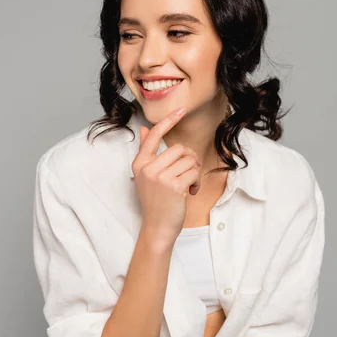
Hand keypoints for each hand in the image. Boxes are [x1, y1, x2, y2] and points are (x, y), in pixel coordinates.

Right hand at [132, 106, 201, 240]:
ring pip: (189, 160)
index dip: (168, 121)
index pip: (154, 135)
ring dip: (194, 172)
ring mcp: (160, 177)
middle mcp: (148, 168)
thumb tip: (142, 129)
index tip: (181, 110)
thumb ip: (145, 152)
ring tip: (188, 185)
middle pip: (179, 148)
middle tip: (188, 173)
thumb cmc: (155, 201)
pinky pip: (194, 172)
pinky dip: (196, 182)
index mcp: (140, 163)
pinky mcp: (174, 186)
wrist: (157, 227)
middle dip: (189, 159)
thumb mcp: (145, 176)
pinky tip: (190, 192)